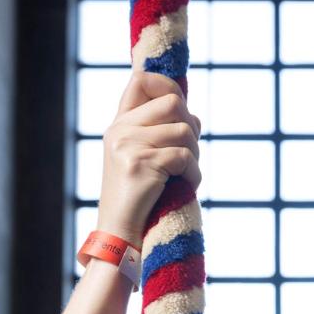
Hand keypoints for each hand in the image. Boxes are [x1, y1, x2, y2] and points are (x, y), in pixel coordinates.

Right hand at [97, 72, 202, 244]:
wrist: (119, 232)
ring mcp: (128, 145)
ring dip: (195, 154)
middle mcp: (120, 129)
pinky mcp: (140, 163)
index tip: (181, 107)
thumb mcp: (141, 157)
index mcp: (119, 124)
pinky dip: (193, 173)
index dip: (167, 84)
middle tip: (188, 152)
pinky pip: (184, 156)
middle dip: (191, 126)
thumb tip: (191, 114)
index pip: (142, 80)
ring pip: (183, 129)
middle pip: (173, 102)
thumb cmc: (138, 198)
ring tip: (185, 174)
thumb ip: (158, 132)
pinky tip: (186, 185)